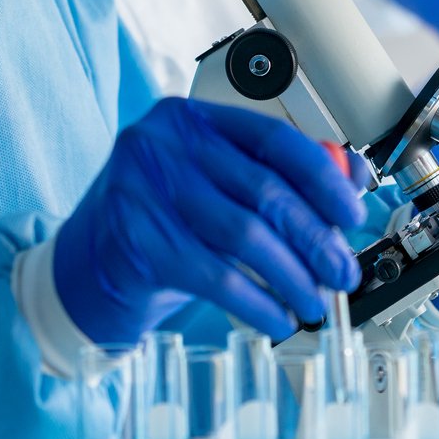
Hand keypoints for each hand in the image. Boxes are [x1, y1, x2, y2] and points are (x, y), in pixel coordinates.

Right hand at [53, 99, 366, 341]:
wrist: (85, 265)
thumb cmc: (163, 221)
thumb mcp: (218, 188)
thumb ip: (277, 177)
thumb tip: (352, 178)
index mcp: (192, 119)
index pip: (274, 139)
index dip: (323, 178)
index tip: (353, 213)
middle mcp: (164, 144)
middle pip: (264, 190)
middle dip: (315, 238)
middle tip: (343, 271)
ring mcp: (144, 190)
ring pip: (244, 235)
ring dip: (292, 275)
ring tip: (315, 300)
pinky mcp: (136, 240)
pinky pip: (216, 276)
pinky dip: (257, 302)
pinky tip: (277, 319)